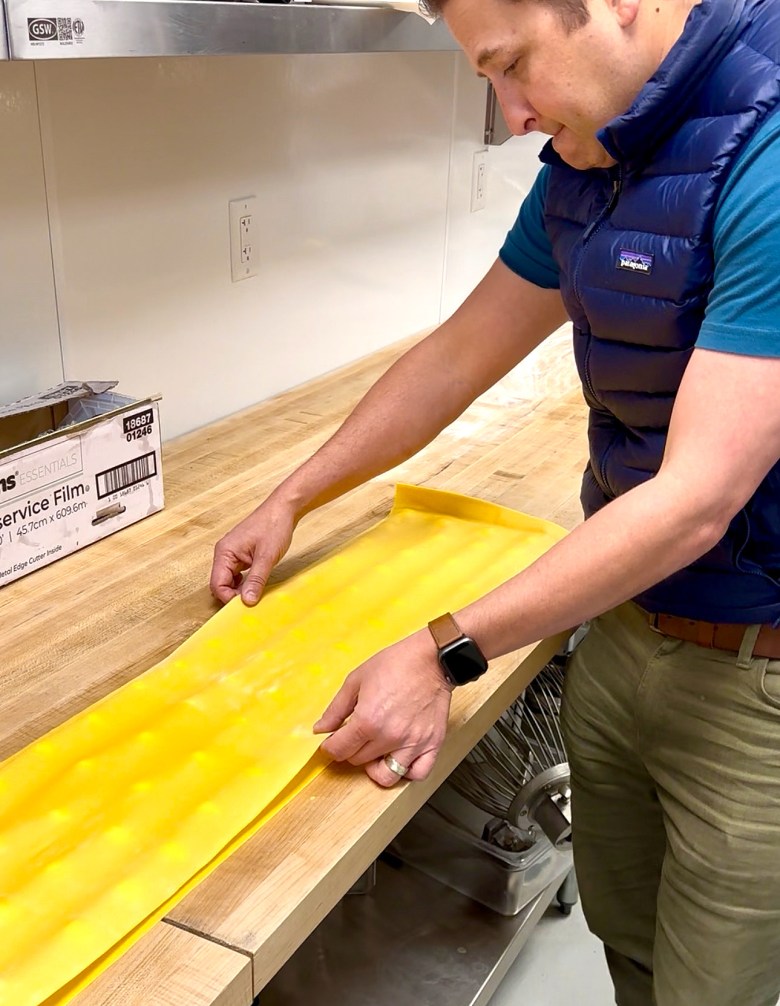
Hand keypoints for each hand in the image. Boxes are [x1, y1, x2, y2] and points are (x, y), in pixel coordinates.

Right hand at [210, 498, 295, 605]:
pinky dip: (244, 582)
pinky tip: (256, 584)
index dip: (229, 598)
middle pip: (220, 583)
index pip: (217, 584)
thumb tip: (247, 602)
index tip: (246, 605)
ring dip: (239, 589)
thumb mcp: (267, 557)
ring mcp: (232, 553)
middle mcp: (224, 553)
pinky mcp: (241, 554)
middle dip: (233, 595)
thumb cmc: (274, 526)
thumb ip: (256, 580)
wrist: (283, 508)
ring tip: (255, 593)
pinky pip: (237, 574)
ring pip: (229, 580)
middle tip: (252, 602)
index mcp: (225, 552)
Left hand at [314, 631, 453, 786]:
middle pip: (358, 761)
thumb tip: (321, 728)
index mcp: (368, 720)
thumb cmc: (396, 664)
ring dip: (375, 767)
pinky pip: (417, 773)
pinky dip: (406, 772)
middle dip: (350, 750)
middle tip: (355, 736)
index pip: (339, 750)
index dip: (330, 747)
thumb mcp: (357, 680)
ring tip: (375, 751)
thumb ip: (336, 708)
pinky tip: (399, 757)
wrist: (431, 659)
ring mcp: (412, 743)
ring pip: (385, 775)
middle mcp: (389, 736)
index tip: (332, 742)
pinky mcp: (431, 744)